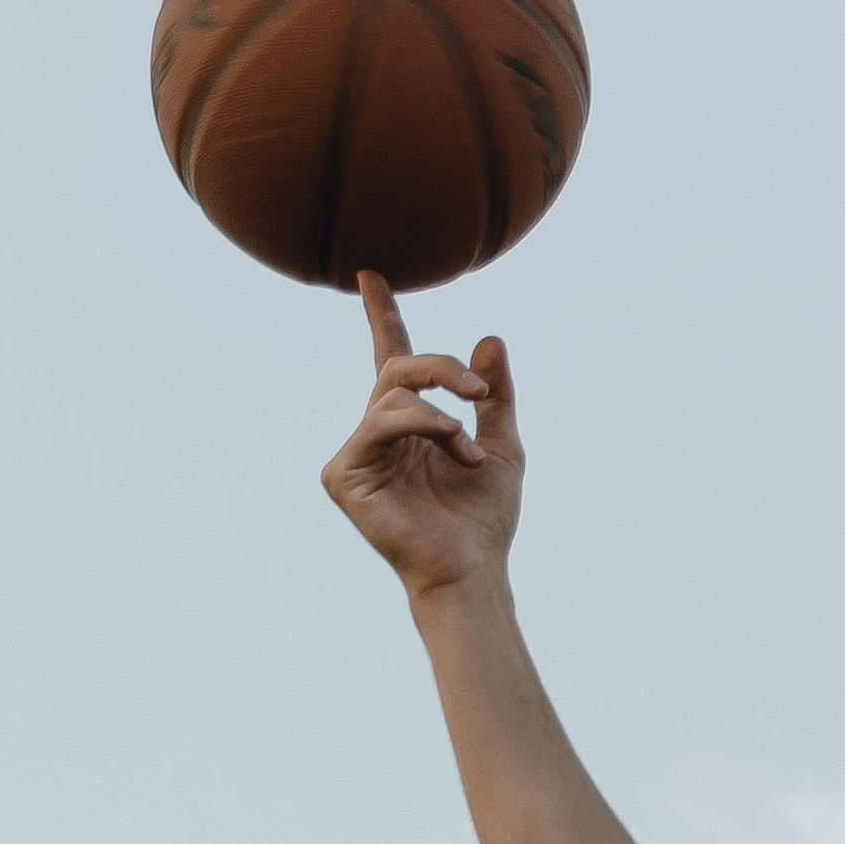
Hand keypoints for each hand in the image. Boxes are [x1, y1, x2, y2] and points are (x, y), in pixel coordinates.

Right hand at [323, 273, 522, 603]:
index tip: (370, 274)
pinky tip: (450, 451)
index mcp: (410, 424)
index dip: (382, 315)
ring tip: (468, 448)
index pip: (391, 358)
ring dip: (440, 412)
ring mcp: (356, 454)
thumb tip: (489, 339)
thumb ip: (494, 395)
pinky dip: (423, 426)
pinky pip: (379, 423)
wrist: (473, 569)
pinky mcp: (342, 474)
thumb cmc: (483, 519)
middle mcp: (377, 433)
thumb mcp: (501, 445)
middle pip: (398, 368)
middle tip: (477, 391)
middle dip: (442, 368)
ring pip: (390, 394)